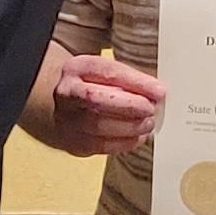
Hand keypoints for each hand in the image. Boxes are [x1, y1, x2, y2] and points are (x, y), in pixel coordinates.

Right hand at [33, 51, 165, 157]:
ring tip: (148, 123)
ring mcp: (67, 119)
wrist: (56, 105)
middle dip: (130, 106)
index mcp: (77, 68)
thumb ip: (125, 78)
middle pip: (97, 99)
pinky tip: (137, 136)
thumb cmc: (89, 86)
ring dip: (129, 126)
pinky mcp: (73, 142)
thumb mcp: (101, 71)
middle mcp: (67, 93)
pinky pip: (100, 146)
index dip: (136, 82)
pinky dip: (124, 143)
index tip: (159, 91)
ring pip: (98, 125)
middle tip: (151, 109)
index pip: (108, 72)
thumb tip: (156, 91)